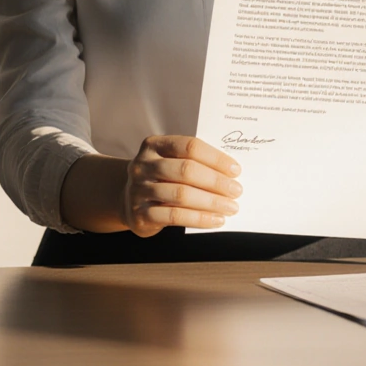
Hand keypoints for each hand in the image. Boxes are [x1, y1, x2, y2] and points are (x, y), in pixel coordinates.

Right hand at [121, 135, 242, 236]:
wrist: (129, 201)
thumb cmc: (162, 178)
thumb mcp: (171, 162)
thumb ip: (194, 162)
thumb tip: (231, 173)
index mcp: (154, 145)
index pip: (189, 146)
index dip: (215, 157)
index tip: (235, 169)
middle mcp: (143, 165)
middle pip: (186, 170)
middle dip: (216, 181)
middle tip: (236, 190)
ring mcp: (138, 189)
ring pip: (181, 195)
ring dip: (211, 202)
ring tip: (230, 207)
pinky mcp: (140, 214)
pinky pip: (174, 217)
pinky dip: (199, 219)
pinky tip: (216, 220)